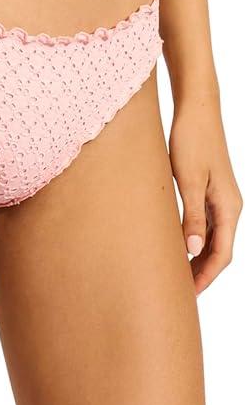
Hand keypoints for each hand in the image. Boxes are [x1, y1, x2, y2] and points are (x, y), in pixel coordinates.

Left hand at [168, 89, 242, 295]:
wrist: (196, 108)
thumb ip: (191, 216)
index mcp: (229, 207)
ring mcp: (220, 198)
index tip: (188, 296)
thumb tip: (193, 251)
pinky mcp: (209, 189)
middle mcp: (229, 206)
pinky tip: (177, 245)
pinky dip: (194, 239)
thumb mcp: (188, 179)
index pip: (222, 254)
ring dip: (197, 258)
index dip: (206, 277)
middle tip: (178, 293)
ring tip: (175, 275)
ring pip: (212, 238)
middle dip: (202, 273)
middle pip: (219, 250)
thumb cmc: (192, 139)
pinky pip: (205, 223)